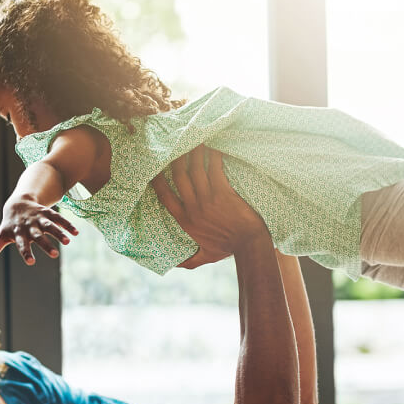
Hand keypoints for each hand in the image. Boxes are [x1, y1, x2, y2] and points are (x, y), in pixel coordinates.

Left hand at [0, 195, 78, 264]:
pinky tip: (76, 233)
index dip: (26, 252)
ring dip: (58, 233)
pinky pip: (58, 218)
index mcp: (18, 233)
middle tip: (55, 255)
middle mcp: (29, 226)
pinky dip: (67, 225)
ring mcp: (39, 218)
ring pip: (49, 226)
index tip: (31, 262)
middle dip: (46, 244)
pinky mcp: (47, 213)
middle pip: (38, 236)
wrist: (17, 203)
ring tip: (68, 242)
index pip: (21, 244)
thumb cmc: (10, 225)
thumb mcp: (2, 234)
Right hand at [151, 145, 267, 268]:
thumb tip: (176, 265)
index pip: (165, 197)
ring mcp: (208, 200)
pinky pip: (216, 169)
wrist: (249, 245)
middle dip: (177, 158)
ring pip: (196, 170)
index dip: (158, 181)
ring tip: (194, 138)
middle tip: (176, 143)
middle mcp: (194, 208)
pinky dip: (214, 156)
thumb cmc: (229, 249)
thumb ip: (189, 261)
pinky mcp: (224, 194)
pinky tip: (213, 145)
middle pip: (179, 177)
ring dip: (194, 152)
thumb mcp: (205, 257)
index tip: (153, 168)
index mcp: (186, 221)